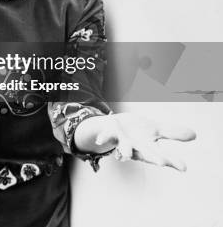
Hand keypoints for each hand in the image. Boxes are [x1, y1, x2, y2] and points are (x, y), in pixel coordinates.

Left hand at [78, 113, 195, 170]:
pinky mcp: (109, 134)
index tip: (183, 166)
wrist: (113, 126)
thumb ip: (172, 133)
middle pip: (145, 154)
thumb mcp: (155, 130)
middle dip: (153, 158)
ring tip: (125, 155)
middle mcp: (135, 148)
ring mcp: (121, 142)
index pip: (162, 154)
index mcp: (147, 148)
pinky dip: (102, 138)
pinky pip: (105, 136)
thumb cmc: (136, 131)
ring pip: (123, 148)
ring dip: (124, 151)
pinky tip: (99, 141)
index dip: (171, 160)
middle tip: (162, 162)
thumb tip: (194, 135)